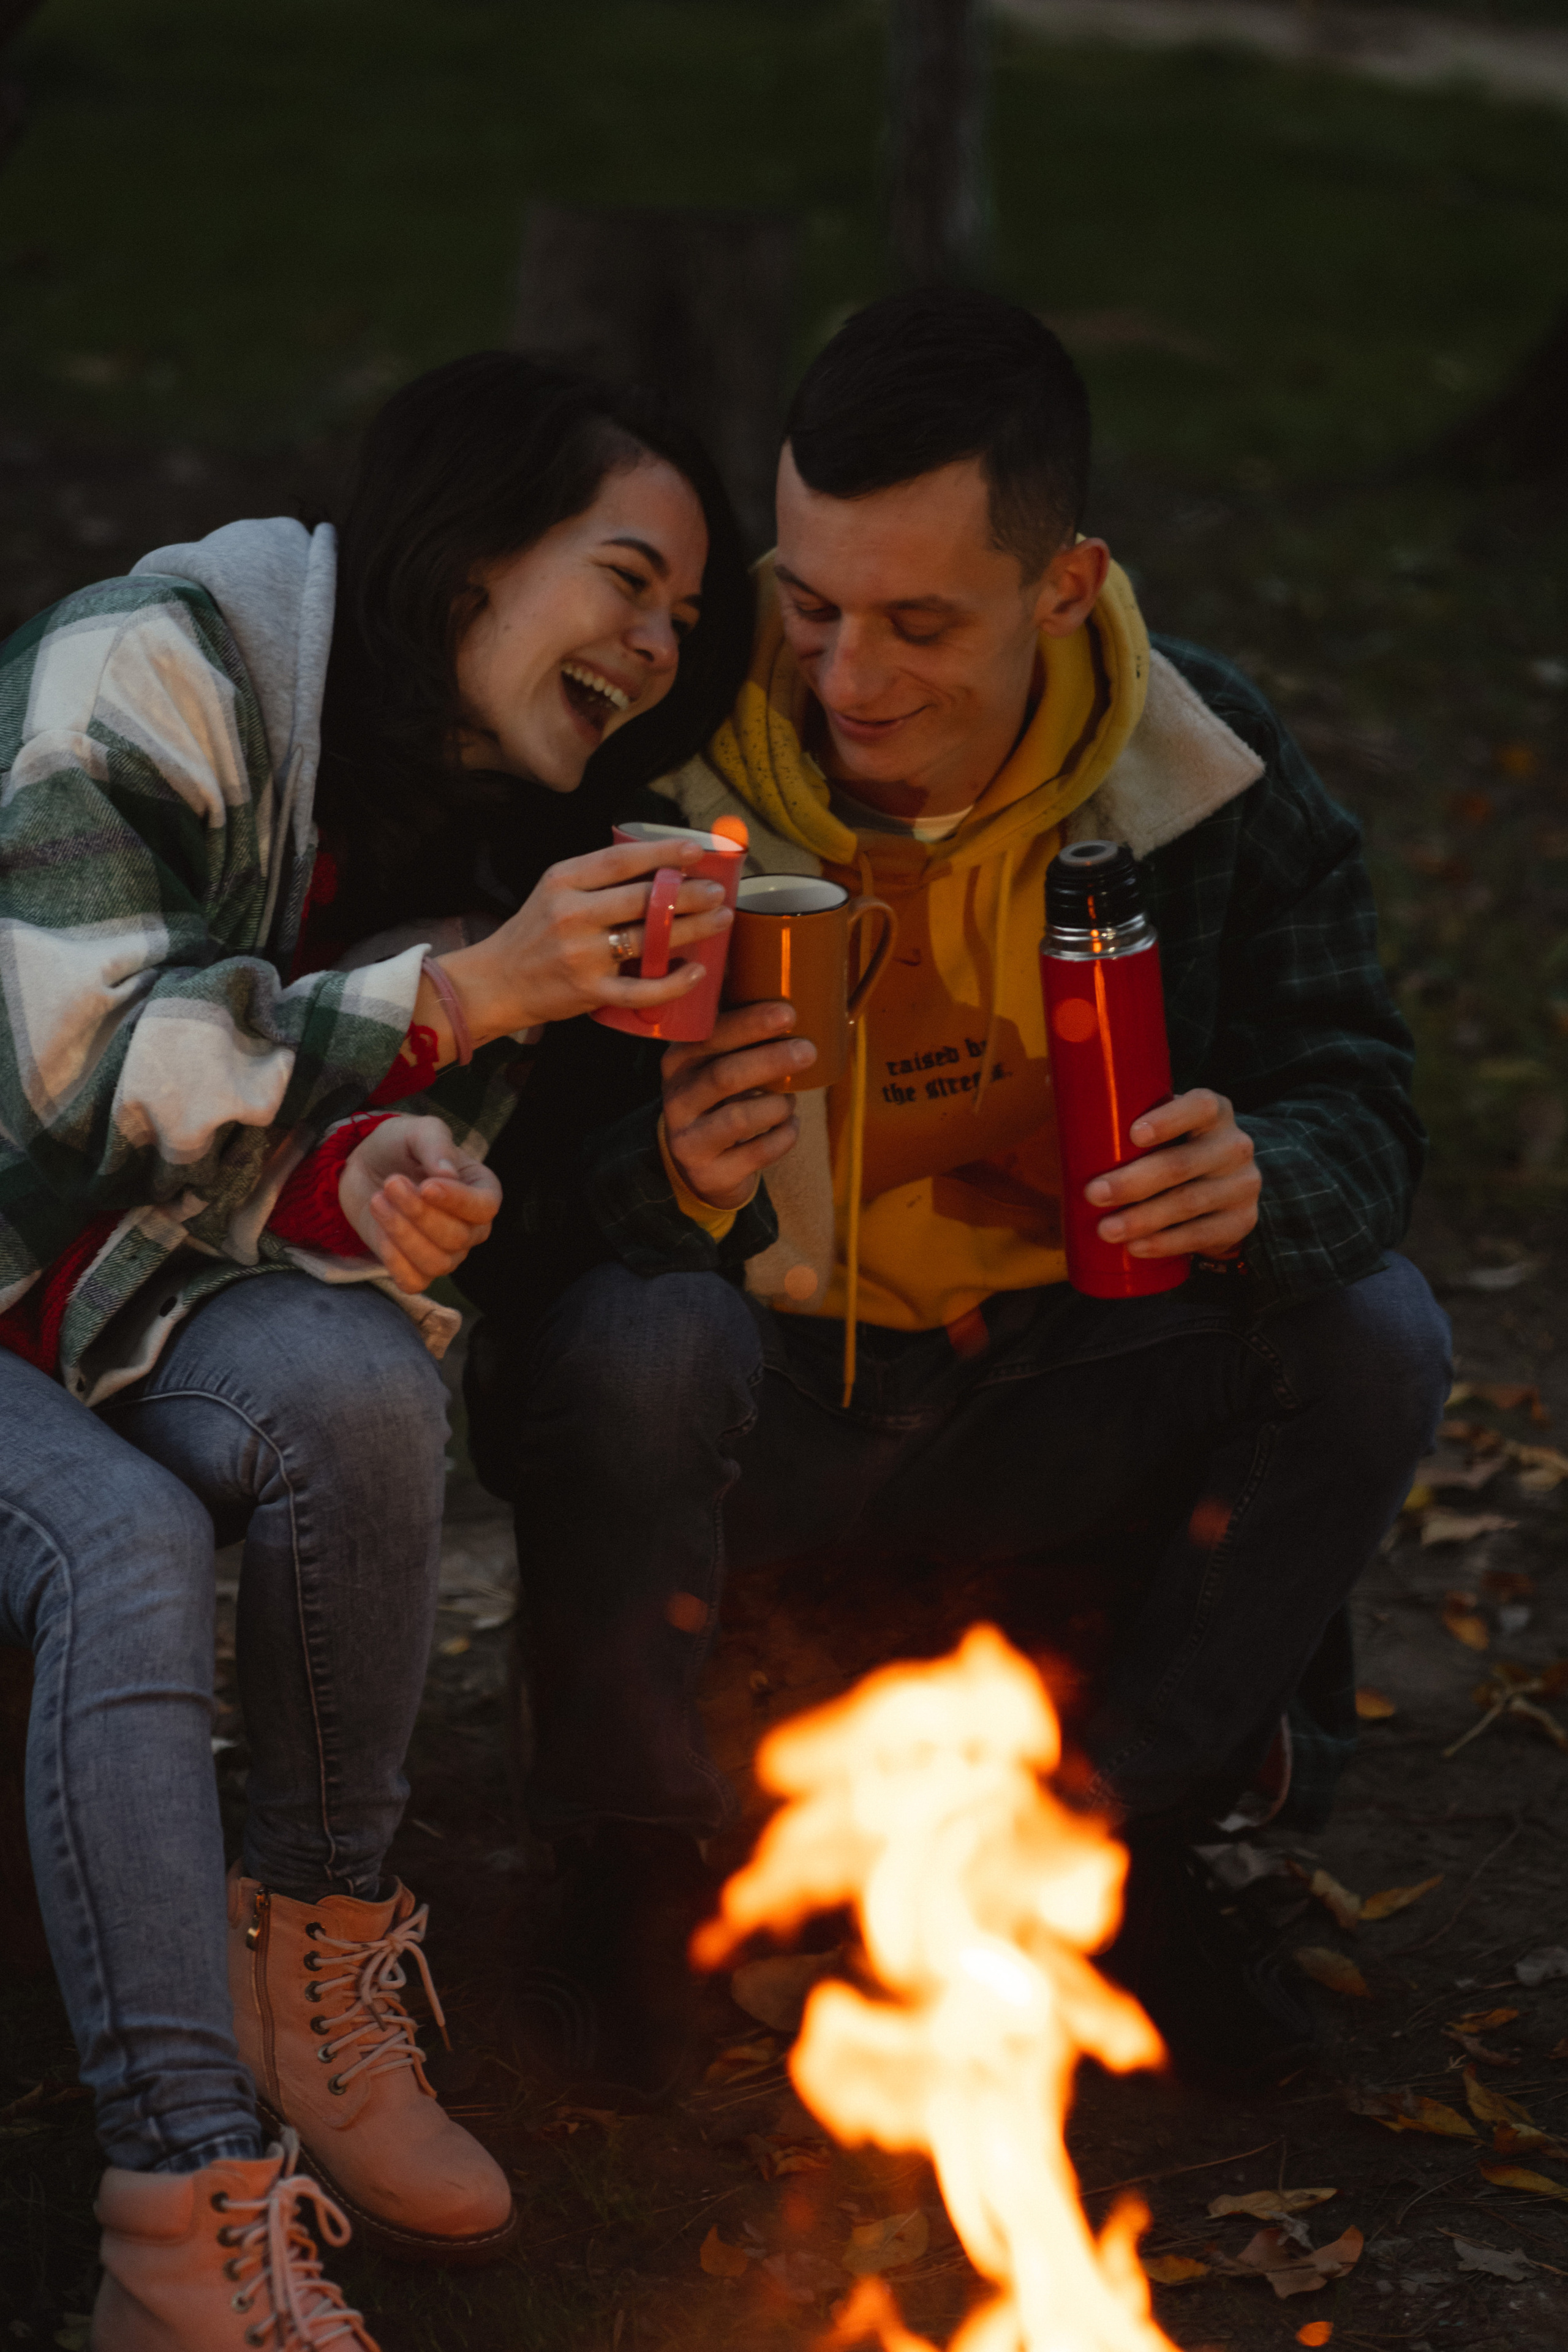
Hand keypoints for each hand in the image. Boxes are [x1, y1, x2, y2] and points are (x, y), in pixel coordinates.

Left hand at [338, 1115, 501, 1292]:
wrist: (363, 1166)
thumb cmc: (399, 1146)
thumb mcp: (418, 1131)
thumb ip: (435, 1146)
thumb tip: (447, 1173)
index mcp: (481, 1189)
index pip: (485, 1207)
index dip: (457, 1201)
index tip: (425, 1185)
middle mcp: (470, 1226)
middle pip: (458, 1238)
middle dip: (419, 1213)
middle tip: (391, 1183)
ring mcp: (445, 1252)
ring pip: (437, 1262)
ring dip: (402, 1234)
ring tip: (379, 1200)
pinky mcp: (415, 1268)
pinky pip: (414, 1281)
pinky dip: (394, 1260)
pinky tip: (380, 1230)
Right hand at [432, 840, 732, 1044]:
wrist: (496, 982)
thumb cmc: (534, 933)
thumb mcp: (555, 891)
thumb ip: (597, 878)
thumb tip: (661, 864)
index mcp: (563, 881)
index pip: (620, 860)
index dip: (663, 853)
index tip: (695, 851)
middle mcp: (571, 915)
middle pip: (642, 899)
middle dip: (688, 893)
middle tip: (718, 892)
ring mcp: (581, 955)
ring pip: (649, 939)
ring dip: (693, 928)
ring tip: (721, 919)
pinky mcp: (589, 992)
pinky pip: (642, 988)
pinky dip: (675, 981)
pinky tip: (697, 971)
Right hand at [663, 1002, 816, 1211]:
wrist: (701, 1165)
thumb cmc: (722, 1099)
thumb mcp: (716, 1063)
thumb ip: (739, 1034)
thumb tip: (791, 991)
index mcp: (678, 1061)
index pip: (710, 1037)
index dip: (749, 1023)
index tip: (789, 1013)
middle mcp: (676, 1099)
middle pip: (724, 1076)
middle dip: (770, 1060)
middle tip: (808, 1051)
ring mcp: (689, 1139)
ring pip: (738, 1118)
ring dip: (777, 1105)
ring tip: (792, 1100)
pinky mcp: (709, 1173)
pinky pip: (756, 1153)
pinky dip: (783, 1136)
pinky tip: (790, 1125)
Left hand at [1085, 1088, 1259, 1257]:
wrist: (1223, 1184)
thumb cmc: (1173, 1146)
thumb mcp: (1161, 1122)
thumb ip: (1116, 1106)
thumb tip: (1049, 1083)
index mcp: (1212, 1111)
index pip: (1200, 1106)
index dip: (1169, 1119)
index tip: (1132, 1134)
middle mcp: (1233, 1144)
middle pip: (1182, 1164)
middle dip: (1133, 1182)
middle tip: (1093, 1194)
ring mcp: (1242, 1184)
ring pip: (1188, 1203)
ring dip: (1143, 1219)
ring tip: (1106, 1230)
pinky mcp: (1241, 1220)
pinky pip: (1201, 1235)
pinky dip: (1165, 1243)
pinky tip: (1137, 1247)